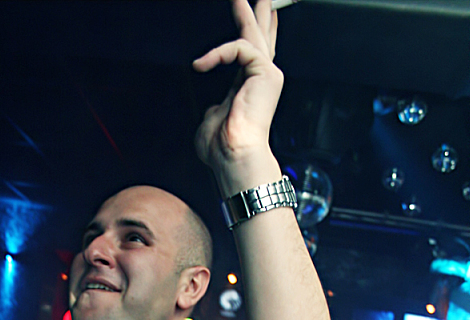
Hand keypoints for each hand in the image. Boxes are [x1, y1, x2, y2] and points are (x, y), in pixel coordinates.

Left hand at [193, 0, 282, 179]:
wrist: (234, 156)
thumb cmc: (223, 147)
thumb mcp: (213, 118)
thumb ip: (215, 104)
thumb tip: (212, 104)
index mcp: (251, 87)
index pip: (255, 52)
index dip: (257, 30)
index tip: (254, 12)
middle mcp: (263, 78)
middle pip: (263, 35)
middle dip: (260, 11)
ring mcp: (267, 74)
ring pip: (254, 32)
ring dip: (243, 10)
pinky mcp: (265, 72)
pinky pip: (239, 47)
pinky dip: (218, 54)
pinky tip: (202, 64)